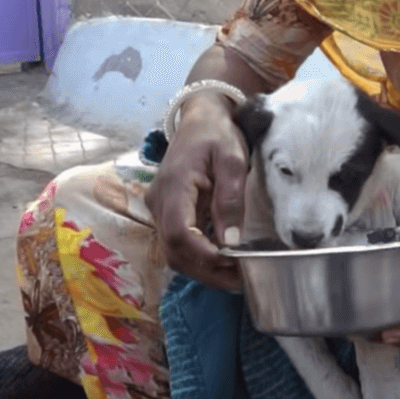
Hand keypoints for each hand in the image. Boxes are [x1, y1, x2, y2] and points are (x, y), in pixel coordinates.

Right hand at [145, 93, 245, 289]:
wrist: (201, 117)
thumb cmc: (217, 134)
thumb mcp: (232, 159)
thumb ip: (230, 199)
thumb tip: (231, 241)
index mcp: (174, 186)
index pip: (179, 232)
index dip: (202, 255)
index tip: (231, 264)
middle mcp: (159, 201)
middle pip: (174, 250)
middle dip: (206, 271)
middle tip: (240, 281)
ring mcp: (160, 208)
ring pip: (174, 251)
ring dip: (202, 268)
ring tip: (235, 275)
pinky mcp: (168, 211)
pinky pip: (178, 242)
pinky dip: (199, 257)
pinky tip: (224, 261)